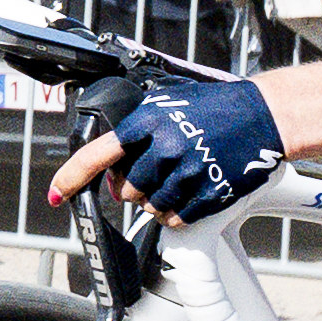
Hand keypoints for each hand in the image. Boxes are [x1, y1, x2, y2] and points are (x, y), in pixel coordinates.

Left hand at [59, 68, 287, 221]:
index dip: (72, 177)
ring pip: (150, 206)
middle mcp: (165, 146)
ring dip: (156, 202)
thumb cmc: (216, 107)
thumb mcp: (168, 102)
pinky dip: (176, 215)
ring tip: (175, 181)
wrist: (265, 114)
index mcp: (148, 121)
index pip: (98, 155)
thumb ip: (137, 130)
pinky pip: (177, 218)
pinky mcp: (210, 192)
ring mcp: (189, 171)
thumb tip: (110, 166)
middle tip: (151, 176)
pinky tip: (188, 196)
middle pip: (126, 190)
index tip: (56, 194)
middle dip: (132, 189)